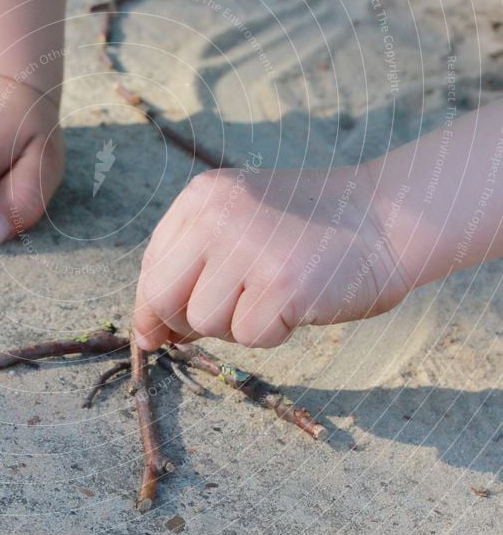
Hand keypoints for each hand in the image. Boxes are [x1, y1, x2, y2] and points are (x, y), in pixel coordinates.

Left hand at [133, 163, 411, 349]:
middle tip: (219, 321)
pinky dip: (272, 334)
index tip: (157, 332)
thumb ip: (193, 264)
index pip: (151, 266)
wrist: (384, 216)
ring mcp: (247, 248)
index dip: (151, 307)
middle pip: (162, 296)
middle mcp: (215, 217)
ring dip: (236, 325)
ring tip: (273, 297)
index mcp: (201, 198)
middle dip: (182, 323)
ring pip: (204, 322)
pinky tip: (296, 305)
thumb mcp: (239, 222)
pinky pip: (249, 337)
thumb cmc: (308, 228)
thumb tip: (149, 331)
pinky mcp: (280, 284)